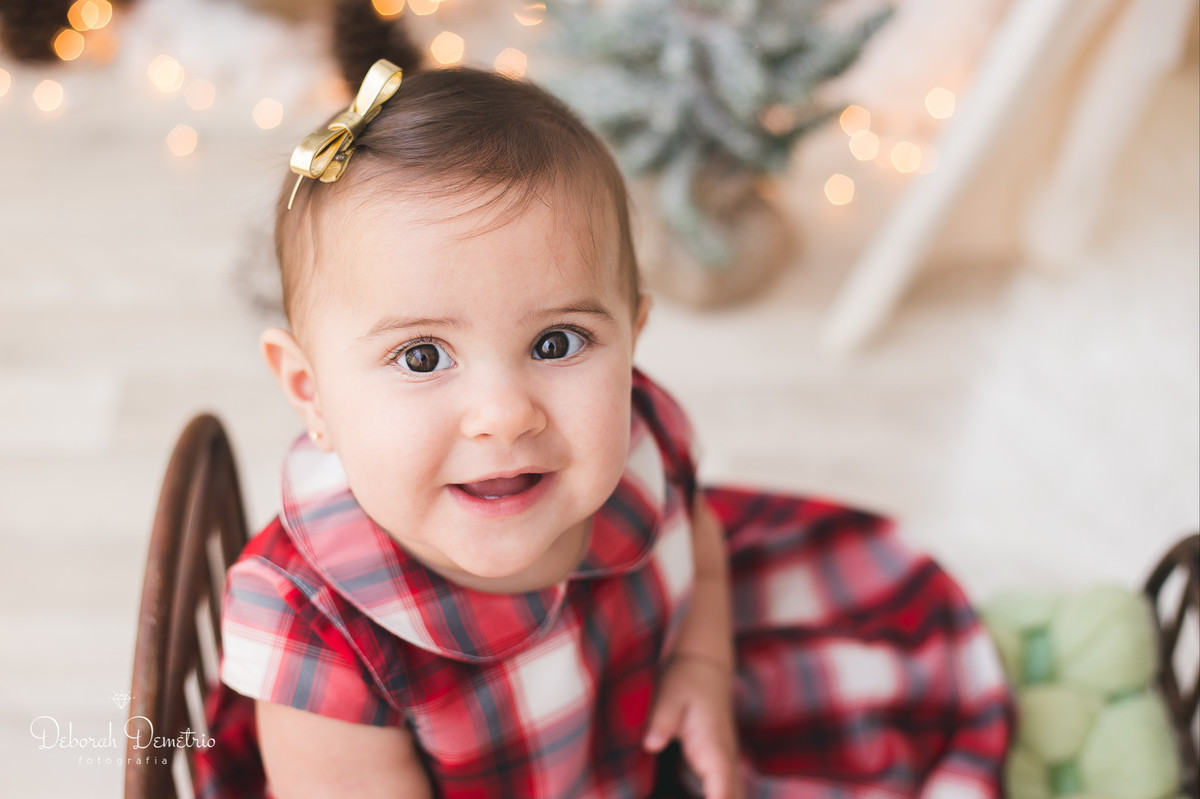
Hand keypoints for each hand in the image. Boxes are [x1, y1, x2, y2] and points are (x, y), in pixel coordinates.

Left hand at [642, 653, 742, 798]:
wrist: (703, 662)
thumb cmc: (687, 676)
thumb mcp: (670, 693)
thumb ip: (662, 718)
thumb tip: (651, 743)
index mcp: (715, 752)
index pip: (724, 795)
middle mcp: (724, 764)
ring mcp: (721, 766)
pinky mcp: (712, 765)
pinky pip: (718, 794)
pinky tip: (677, 797)